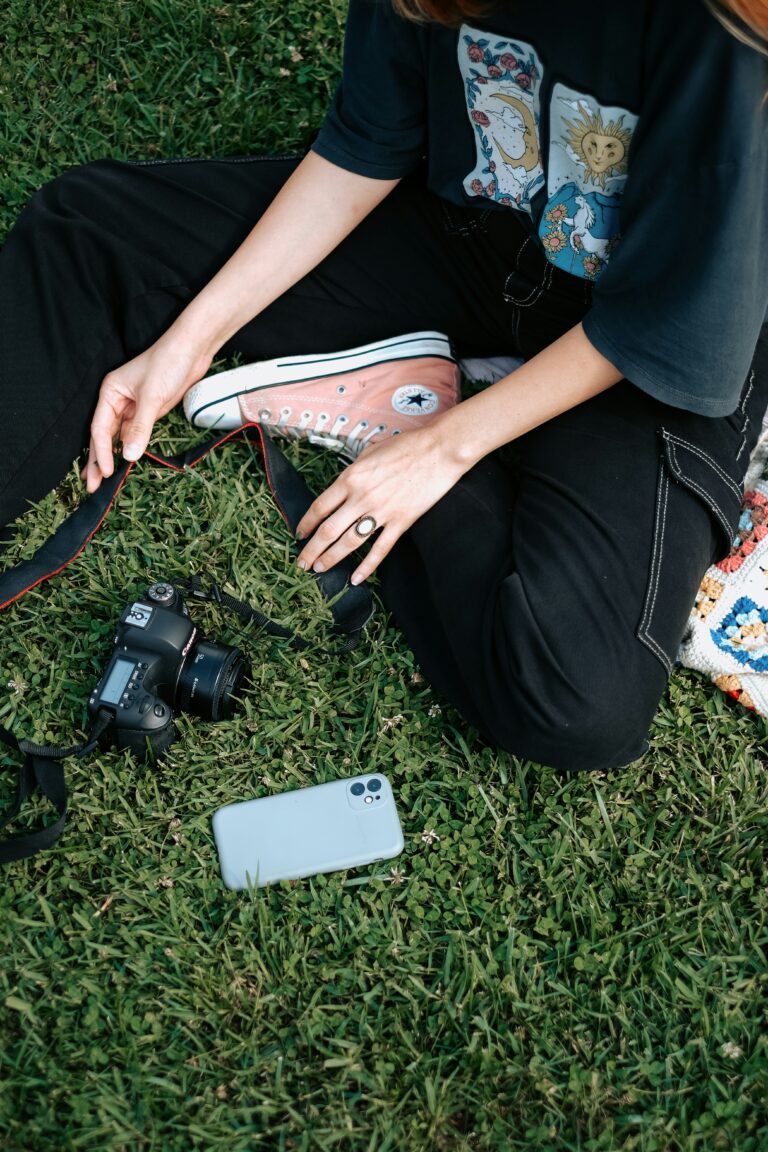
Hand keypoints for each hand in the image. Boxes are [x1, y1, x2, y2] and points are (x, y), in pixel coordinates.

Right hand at [84, 334, 212, 491]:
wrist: (192, 349)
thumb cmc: (168, 363)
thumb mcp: (152, 397)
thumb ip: (140, 428)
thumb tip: (129, 456)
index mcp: (110, 393)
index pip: (100, 428)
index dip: (101, 452)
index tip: (104, 472)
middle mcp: (117, 400)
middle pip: (104, 435)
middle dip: (97, 460)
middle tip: (91, 485)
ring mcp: (133, 407)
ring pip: (118, 437)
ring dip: (112, 457)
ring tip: (102, 480)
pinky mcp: (148, 411)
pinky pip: (134, 433)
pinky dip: (128, 448)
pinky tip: (123, 462)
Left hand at [295, 426, 464, 583]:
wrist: (439, 450)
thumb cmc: (406, 446)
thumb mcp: (370, 452)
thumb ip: (353, 472)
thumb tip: (343, 486)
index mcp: (350, 478)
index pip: (320, 507)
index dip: (306, 523)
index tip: (299, 534)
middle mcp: (361, 497)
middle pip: (328, 530)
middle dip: (312, 549)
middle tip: (303, 562)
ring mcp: (381, 512)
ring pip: (349, 542)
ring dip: (331, 558)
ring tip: (319, 569)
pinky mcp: (401, 522)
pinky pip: (380, 549)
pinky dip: (367, 566)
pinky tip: (356, 578)